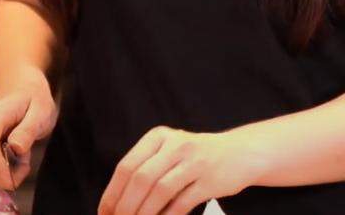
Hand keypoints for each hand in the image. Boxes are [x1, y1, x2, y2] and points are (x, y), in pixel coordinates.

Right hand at [0, 70, 56, 190]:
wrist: (20, 90)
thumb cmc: (33, 101)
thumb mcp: (41, 111)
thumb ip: (28, 130)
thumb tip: (15, 148)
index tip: (12, 180)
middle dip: (4, 176)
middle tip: (26, 166)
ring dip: (4, 174)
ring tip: (22, 158)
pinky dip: (0, 171)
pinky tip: (13, 158)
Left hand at [98, 126, 265, 214]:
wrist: (241, 152)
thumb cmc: (195, 156)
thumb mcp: (169, 150)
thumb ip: (146, 166)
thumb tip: (117, 199)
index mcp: (158, 137)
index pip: (127, 166)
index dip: (113, 192)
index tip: (104, 211)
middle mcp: (175, 145)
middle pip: (141, 178)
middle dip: (125, 205)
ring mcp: (195, 162)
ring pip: (160, 191)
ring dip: (145, 212)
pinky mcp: (211, 180)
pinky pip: (183, 202)